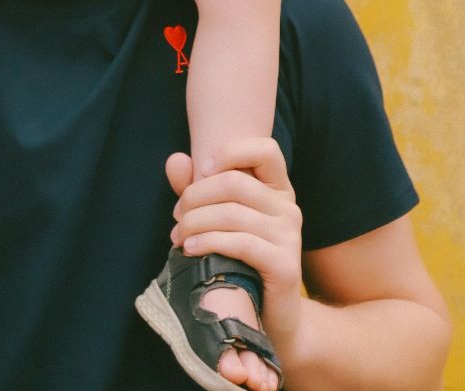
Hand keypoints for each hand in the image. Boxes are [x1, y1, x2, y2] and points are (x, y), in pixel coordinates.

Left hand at [166, 141, 305, 373]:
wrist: (268, 316)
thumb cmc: (239, 262)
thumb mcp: (217, 220)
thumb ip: (197, 189)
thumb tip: (175, 159)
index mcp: (278, 190)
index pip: (265, 149)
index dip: (230, 151)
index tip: (201, 170)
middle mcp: (288, 208)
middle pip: (235, 182)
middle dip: (195, 196)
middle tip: (177, 217)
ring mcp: (290, 237)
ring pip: (233, 213)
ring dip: (195, 222)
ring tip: (178, 237)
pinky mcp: (285, 265)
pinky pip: (241, 243)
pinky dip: (208, 242)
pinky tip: (190, 249)